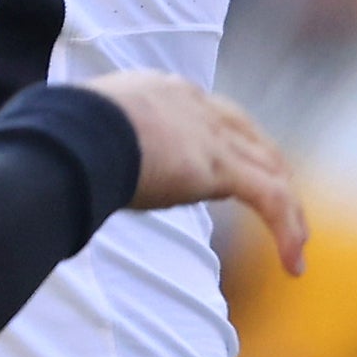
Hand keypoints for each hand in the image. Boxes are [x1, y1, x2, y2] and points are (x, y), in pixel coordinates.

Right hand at [79, 72, 305, 273]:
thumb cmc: (59, 137)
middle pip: (251, 137)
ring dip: (289, 212)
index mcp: (162, 92)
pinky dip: (286, 232)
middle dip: (272, 170)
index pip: (210, 114)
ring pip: (271, 171)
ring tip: (296, 247)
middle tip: (284, 207)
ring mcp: (212, 134)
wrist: (74, 132)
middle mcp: (195, 106)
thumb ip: (96, 149)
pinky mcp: (222, 168)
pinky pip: (271, 200)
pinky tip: (293, 264)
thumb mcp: (83, 136)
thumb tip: (68, 172)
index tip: (231, 171)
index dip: (228, 143)